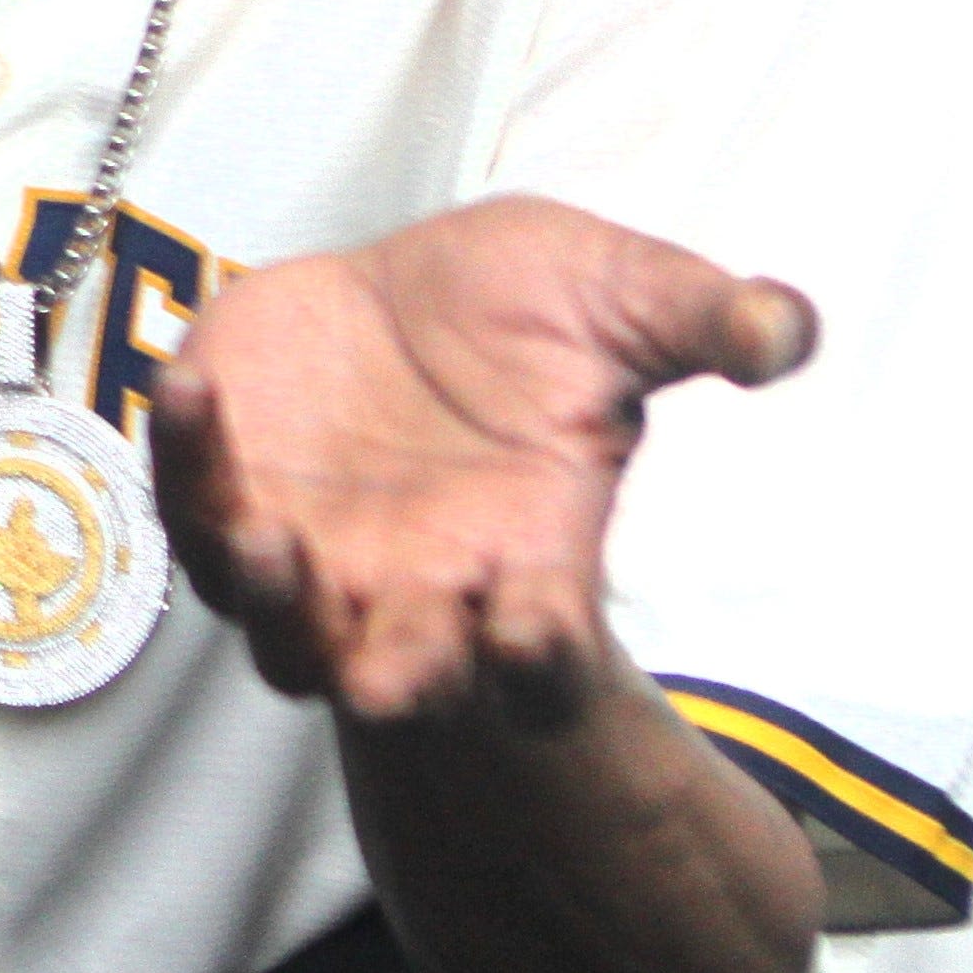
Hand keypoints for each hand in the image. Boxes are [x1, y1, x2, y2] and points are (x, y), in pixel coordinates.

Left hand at [153, 194, 815, 725]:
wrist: (414, 290)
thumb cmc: (532, 314)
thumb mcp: (624, 298)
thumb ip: (702, 319)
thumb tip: (788, 326)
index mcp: (528, 568)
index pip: (542, 661)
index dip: (542, 667)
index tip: (538, 634)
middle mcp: (415, 589)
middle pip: (400, 679)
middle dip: (397, 682)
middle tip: (392, 677)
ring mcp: (311, 559)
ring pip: (277, 631)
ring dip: (272, 603)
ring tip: (272, 543)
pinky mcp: (225, 492)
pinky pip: (192, 502)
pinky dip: (183, 458)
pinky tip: (193, 388)